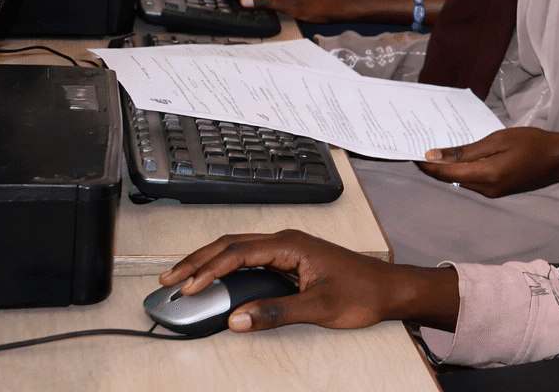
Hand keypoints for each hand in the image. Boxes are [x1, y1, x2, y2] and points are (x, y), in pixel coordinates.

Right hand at [159, 229, 458, 332]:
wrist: (390, 290)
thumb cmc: (363, 293)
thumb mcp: (319, 308)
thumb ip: (276, 312)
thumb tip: (238, 319)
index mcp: (292, 244)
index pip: (239, 252)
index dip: (209, 270)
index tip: (187, 288)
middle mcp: (287, 241)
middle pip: (232, 244)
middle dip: (198, 260)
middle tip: (168, 280)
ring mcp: (288, 249)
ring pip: (238, 249)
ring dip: (209, 262)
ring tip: (181, 279)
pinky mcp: (291, 260)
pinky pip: (250, 259)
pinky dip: (226, 268)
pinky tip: (213, 281)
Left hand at [417, 128, 558, 196]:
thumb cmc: (531, 142)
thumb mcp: (498, 139)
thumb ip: (466, 150)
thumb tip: (435, 156)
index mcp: (487, 176)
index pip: (446, 174)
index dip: (427, 166)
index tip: (410, 154)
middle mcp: (487, 190)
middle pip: (451, 180)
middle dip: (435, 167)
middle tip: (419, 148)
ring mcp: (493, 193)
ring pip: (461, 182)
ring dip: (448, 169)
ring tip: (436, 152)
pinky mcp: (498, 191)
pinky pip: (473, 182)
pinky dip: (462, 171)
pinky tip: (459, 159)